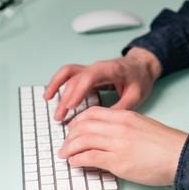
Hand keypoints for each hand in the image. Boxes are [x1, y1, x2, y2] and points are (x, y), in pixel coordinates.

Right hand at [44, 47, 160, 120]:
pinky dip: (58, 82)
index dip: (79, 90)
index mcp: (111, 70)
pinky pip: (69, 75)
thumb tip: (103, 123)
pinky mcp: (87, 74)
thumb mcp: (136, 95)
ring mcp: (91, 69)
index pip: (90, 77)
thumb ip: (120, 108)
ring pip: (69, 74)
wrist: (141, 66)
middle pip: (76, 78)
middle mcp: (97, 67)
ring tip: (47, 101)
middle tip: (59, 117)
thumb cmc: (139, 79)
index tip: (71, 105)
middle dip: (65, 97)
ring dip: (57, 86)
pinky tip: (50, 94)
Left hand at [57, 107, 187, 185]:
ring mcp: (118, 144)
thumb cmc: (165, 144)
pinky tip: (74, 162)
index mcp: (125, 116)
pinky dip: (78, 159)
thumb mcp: (142, 126)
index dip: (77, 121)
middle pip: (84, 126)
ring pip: (83, 140)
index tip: (71, 128)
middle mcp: (119, 127)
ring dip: (69, 148)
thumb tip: (107, 136)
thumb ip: (124, 127)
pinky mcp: (118, 161)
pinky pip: (90, 157)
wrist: (180, 155)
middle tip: (64, 144)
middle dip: (69, 136)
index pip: (92, 113)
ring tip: (64, 154)